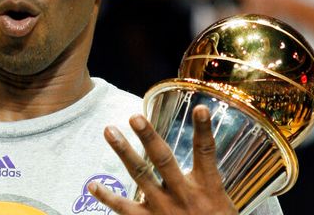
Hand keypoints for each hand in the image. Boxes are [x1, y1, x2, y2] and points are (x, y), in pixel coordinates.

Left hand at [89, 106, 235, 214]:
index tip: (199, 108)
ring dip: (123, 152)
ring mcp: (164, 209)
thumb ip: (208, 179)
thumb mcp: (221, 201)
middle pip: (164, 160)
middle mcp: (184, 195)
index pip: (206, 152)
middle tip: (134, 117)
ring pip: (141, 175)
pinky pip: (125, 208)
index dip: (203, 130)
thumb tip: (202, 150)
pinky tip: (92, 185)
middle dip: (148, 137)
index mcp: (207, 187)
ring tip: (109, 131)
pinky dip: (107, 197)